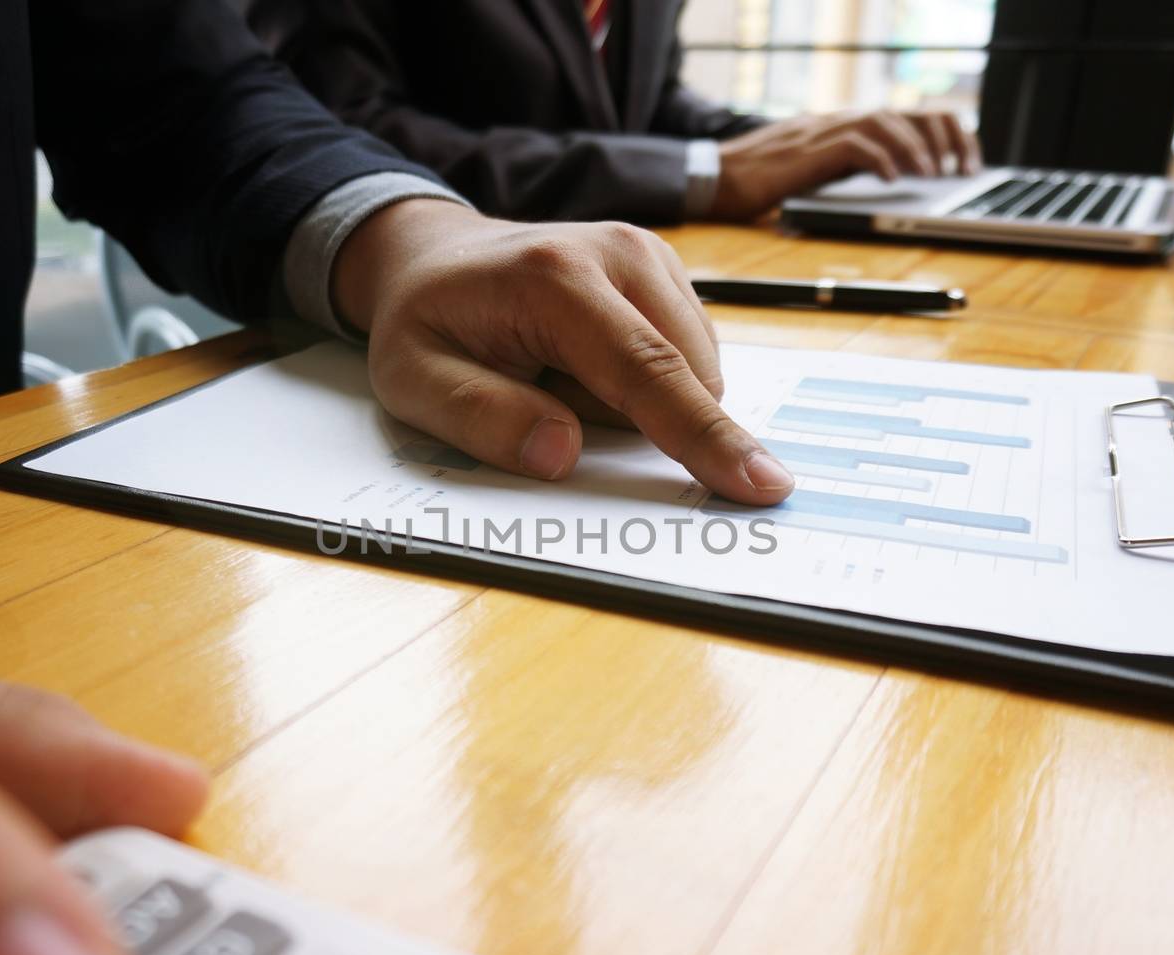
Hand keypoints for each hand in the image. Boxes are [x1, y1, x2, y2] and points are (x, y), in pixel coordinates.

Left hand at [332, 201, 795, 505]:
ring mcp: (648, 254)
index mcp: (557, 279)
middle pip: (685, 376)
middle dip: (639, 422)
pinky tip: (587, 363)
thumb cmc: (423, 322)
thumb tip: (561, 454)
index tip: (761, 485)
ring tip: (559, 375)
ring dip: (639, 401)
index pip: (648, 371)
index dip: (704, 436)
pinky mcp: (663, 269)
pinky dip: (645, 380)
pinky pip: (685, 356)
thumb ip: (482, 417)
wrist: (431, 257)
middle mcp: (618, 252)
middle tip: (547, 397)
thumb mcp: (412, 382)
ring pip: (693, 370)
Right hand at [712, 109, 982, 221]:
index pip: (908, 115)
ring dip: (916, 149)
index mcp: (844, 126)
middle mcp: (839, 121)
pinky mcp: (810, 149)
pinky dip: (881, 160)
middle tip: (963, 168)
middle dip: (944, 137)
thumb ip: (847, 170)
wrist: (715, 179)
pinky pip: (857, 145)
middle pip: (908, 112)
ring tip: (931, 176)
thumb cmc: (759, 184)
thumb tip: (891, 184)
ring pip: (886, 122)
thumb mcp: (816, 173)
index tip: (962, 160)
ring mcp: (824, 131)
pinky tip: (891, 180)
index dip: (943, 132)